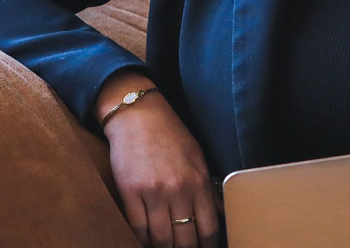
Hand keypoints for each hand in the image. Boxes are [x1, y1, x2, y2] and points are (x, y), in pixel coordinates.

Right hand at [99, 77, 221, 246]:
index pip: (209, 228)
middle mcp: (178, 190)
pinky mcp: (130, 192)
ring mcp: (154, 192)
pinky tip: (145, 240)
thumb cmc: (170, 135)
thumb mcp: (198, 157)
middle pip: (185, 239)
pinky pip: (138, 227)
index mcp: (199, 182)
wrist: (138, 115)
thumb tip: (218, 214)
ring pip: (161, 239)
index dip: (207, 245)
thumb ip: (207, 188)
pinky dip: (142, 239)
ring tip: (164, 247)